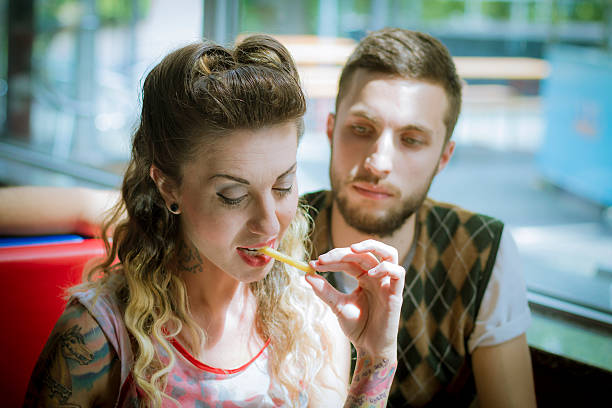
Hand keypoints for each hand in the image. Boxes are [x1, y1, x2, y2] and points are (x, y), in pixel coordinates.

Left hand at [305, 239, 404, 357]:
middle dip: (341, 252)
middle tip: (322, 259)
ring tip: (352, 249)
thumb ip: (324, 291)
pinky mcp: (396, 294)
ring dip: (372, 246)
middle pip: (363, 253)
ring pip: (390, 253)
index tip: (313, 264)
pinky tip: (370, 273)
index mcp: (364, 277)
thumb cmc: (357, 327)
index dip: (332, 258)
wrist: (369, 349)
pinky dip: (385, 268)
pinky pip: (398, 273)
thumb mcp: (337, 306)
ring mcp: (387, 284)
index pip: (349, 259)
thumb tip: (307, 275)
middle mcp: (377, 277)